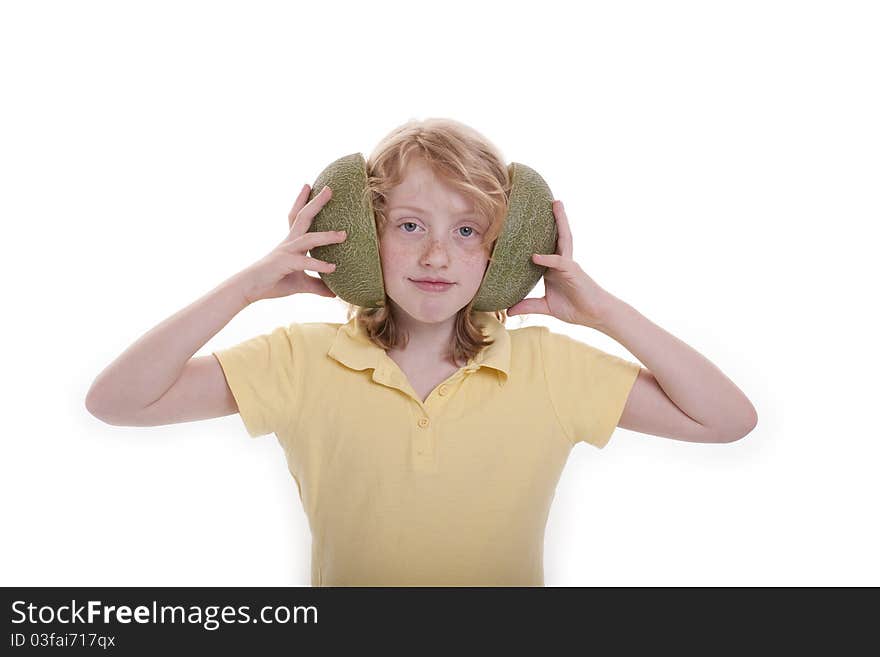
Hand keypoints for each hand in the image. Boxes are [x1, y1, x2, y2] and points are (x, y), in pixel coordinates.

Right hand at [240, 184, 346, 303]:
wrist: (249, 289)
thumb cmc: (273, 282)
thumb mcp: (300, 284)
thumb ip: (317, 285)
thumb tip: (334, 292)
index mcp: (291, 243)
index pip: (297, 217)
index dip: (302, 201)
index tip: (309, 185)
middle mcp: (289, 243)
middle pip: (303, 217)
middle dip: (316, 202)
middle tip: (330, 189)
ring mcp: (286, 252)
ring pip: (308, 239)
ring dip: (326, 236)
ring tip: (343, 234)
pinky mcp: (284, 264)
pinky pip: (304, 263)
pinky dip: (318, 264)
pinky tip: (332, 267)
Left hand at [506, 200, 612, 328]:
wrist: (594, 315)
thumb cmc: (574, 308)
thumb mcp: (546, 306)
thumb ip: (528, 306)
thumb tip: (508, 310)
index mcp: (553, 267)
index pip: (543, 245)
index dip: (535, 233)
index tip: (523, 219)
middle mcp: (561, 261)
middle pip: (556, 235)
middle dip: (553, 217)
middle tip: (545, 198)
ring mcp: (568, 264)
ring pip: (563, 239)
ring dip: (560, 221)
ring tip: (556, 204)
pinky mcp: (573, 272)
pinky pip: (558, 262)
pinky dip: (547, 258)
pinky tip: (535, 256)